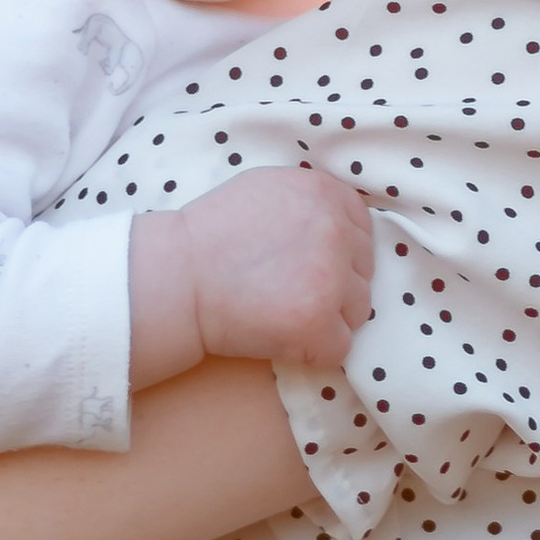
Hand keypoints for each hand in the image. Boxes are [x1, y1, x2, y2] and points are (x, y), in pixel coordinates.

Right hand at [129, 171, 373, 387]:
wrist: (175, 277)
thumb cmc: (210, 235)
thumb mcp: (266, 189)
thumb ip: (311, 201)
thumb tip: (344, 222)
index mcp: (325, 194)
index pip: (362, 230)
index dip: (339, 253)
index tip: (306, 265)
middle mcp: (335, 231)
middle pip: (363, 271)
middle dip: (334, 286)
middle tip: (286, 292)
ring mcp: (329, 279)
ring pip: (358, 310)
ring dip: (328, 318)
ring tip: (281, 313)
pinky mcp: (316, 322)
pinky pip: (341, 347)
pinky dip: (315, 350)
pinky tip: (281, 337)